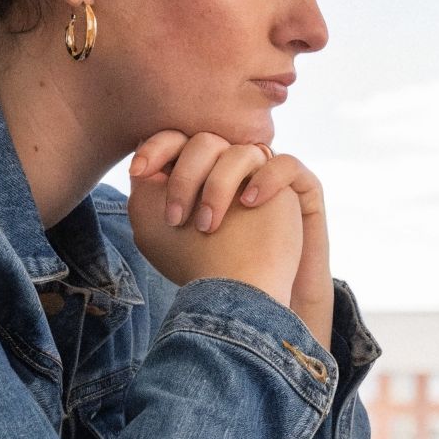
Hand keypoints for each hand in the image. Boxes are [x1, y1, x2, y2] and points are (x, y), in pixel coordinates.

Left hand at [128, 132, 302, 305]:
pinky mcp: (300, 187)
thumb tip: (139, 167)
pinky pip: (287, 164)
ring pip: (242, 151)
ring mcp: (267, 173)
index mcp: (201, 168)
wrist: (253, 299)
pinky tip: (248, 203)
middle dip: (184, 175)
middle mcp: (233, 165)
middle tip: (174, 217)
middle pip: (206, 140)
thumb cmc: (206, 265)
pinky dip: (266, 179)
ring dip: (218, 185)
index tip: (139, 171)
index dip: (157, 147)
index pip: (178, 139)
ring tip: (207, 225)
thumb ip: (146, 197)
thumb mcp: (161, 232)